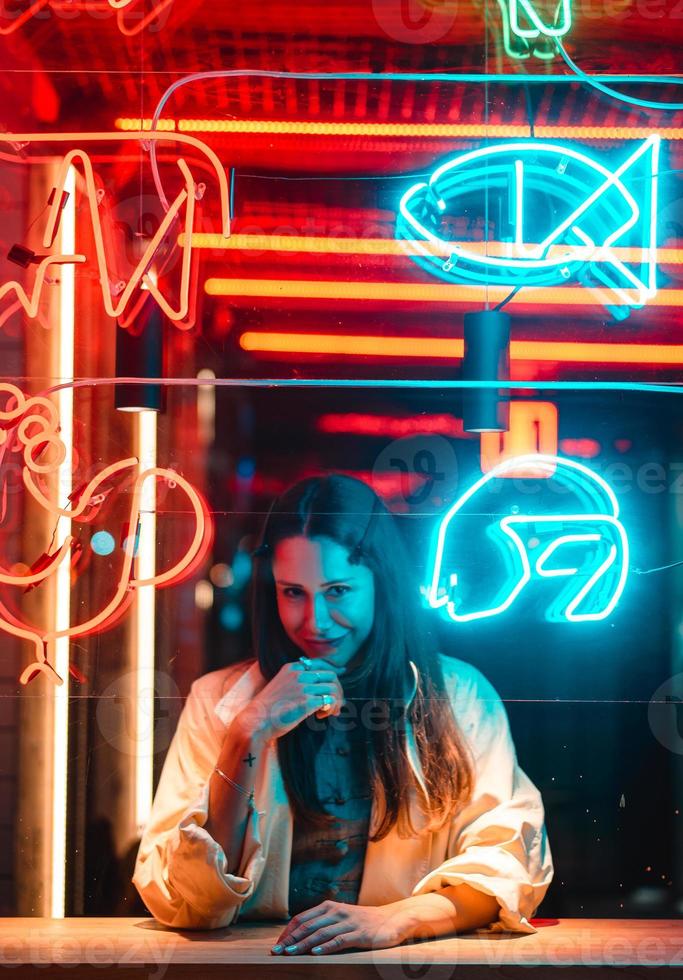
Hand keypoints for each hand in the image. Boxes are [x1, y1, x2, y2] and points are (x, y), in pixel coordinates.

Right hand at [235, 658, 345, 742]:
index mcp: (292, 668)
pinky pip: (330, 701)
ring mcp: (303, 687)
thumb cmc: (268, 709)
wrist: (256, 721)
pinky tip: (320, 716)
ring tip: (329, 712)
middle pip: (331, 675)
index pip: (321, 664)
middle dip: (338, 690)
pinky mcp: (307, 702)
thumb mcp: (281, 686)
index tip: (340, 677)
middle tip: (335, 704)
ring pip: (333, 688)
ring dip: (336, 701)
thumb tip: (319, 690)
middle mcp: (299, 674)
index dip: (333, 672)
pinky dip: (331, 709)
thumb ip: (297, 683)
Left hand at [270, 900, 410, 955]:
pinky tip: (315, 953)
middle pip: (307, 926)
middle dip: (290, 940)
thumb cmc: (363, 921)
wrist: (392, 918)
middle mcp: (336, 912)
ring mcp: (348, 922)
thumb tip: (300, 935)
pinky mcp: (359, 934)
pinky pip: (339, 940)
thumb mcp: (341, 917)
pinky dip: (326, 947)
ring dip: (303, 944)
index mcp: (329, 907)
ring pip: (320, 933)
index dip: (287, 932)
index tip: (276, 944)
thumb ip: (323, 923)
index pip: (302, 918)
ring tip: (289, 954)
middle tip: (275, 951)